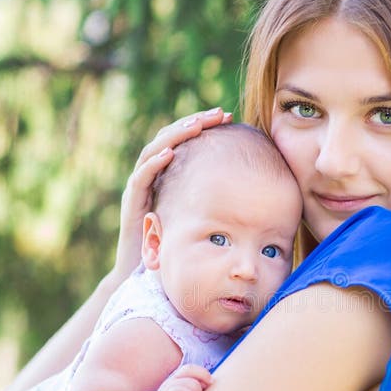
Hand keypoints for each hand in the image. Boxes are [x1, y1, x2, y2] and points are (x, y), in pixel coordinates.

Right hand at [112, 108, 232, 282]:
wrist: (145, 276)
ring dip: (176, 135)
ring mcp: (141, 187)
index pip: (187, 141)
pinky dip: (155, 162)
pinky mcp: (132, 203)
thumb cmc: (179, 248)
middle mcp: (155, 176)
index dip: (205, 126)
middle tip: (219, 114)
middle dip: (195, 123)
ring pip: (155, 150)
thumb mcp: (205, 217)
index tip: (230, 117)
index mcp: (171, 175)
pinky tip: (171, 153)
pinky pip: (142, 177)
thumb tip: (258, 189)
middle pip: (172, 138)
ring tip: (196, 126)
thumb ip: (222, 201)